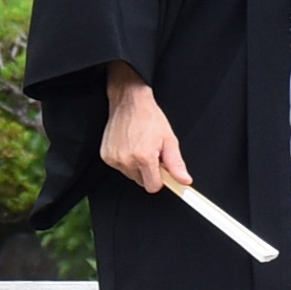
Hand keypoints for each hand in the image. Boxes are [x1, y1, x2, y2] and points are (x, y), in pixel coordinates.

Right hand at [99, 64, 192, 193]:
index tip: (161, 170)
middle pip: (141, 182)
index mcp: (144, 157)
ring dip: (136, 166)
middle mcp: (127, 160)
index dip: (159, 179)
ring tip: (139, 147)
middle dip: (148, 171)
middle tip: (150, 153)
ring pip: (130, 175)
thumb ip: (176, 164)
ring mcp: (114, 159)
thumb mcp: (169, 140)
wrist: (129, 102)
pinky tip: (128, 146)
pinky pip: (119, 167)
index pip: (153, 187)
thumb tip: (184, 180)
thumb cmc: (149, 118)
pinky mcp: (106, 156)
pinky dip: (125, 160)